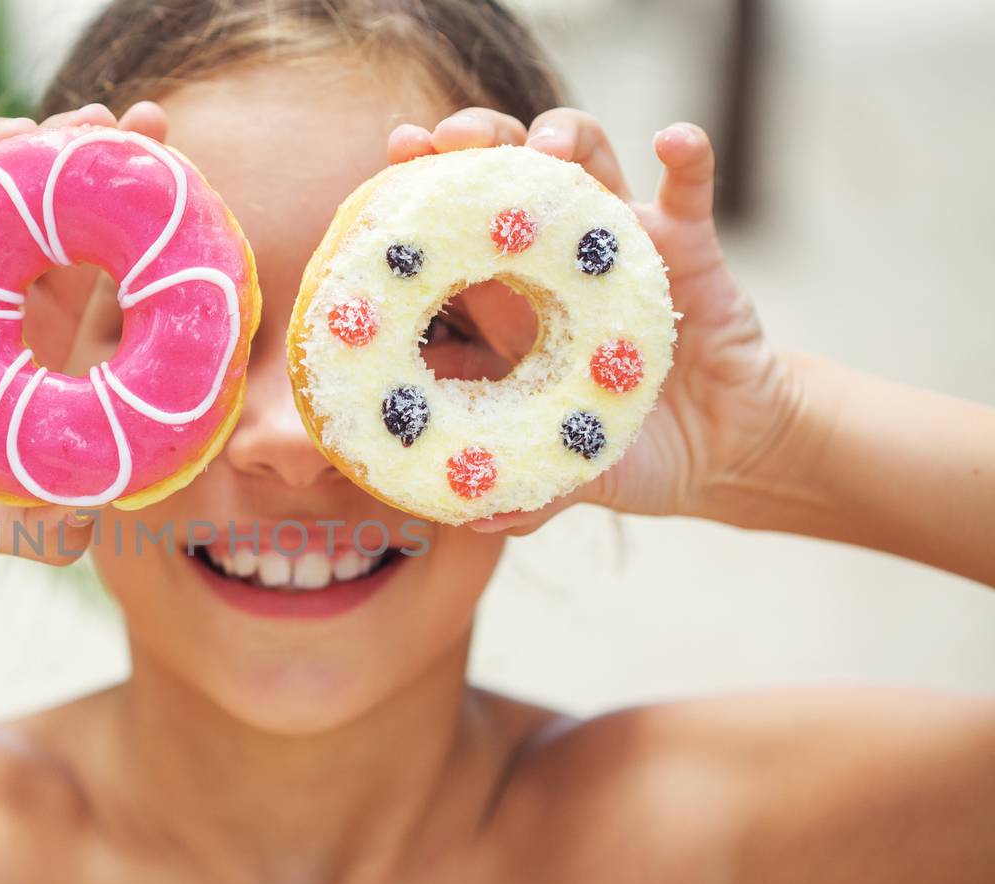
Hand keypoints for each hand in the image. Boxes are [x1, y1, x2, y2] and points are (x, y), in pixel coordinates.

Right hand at [0, 44, 166, 570]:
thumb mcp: (1, 518)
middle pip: (53, 211)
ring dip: (9, 142)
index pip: (109, 274)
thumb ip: (60, 515)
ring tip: (41, 124)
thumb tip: (125, 507)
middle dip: (93, 164)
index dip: (146, 230)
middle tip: (133, 127)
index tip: (185, 183)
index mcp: (42, 349)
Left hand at [388, 108, 798, 533]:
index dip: (419, 196)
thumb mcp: (568, 476)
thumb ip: (524, 494)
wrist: (719, 452)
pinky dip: (686, 158)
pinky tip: (673, 140)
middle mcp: (554, 262)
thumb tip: (473, 518)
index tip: (393, 161)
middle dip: (475, 142)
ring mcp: (620, 245)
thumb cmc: (622, 455)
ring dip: (565, 136)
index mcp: (506, 309)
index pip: (450, 239)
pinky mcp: (690, 246)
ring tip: (546, 143)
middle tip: (452, 138)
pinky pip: (689, 189)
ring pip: (587, 163)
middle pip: (505, 177)